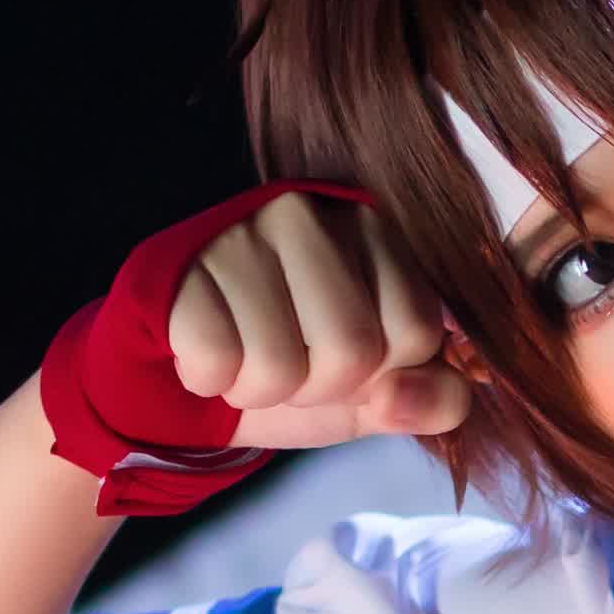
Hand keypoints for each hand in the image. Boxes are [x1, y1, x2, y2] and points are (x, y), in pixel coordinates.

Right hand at [159, 193, 471, 449]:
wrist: (198, 369)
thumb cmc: (301, 365)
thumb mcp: (384, 390)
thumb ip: (434, 398)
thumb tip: (401, 394)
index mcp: (376, 233)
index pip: (417, 331)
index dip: (384, 374)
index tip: (348, 360)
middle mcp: (311, 215)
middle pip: (353, 349)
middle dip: (321, 386)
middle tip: (292, 363)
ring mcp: (241, 232)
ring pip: (280, 364)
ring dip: (263, 390)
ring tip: (247, 356)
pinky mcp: (179, 265)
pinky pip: (216, 361)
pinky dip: (211, 380)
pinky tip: (209, 350)